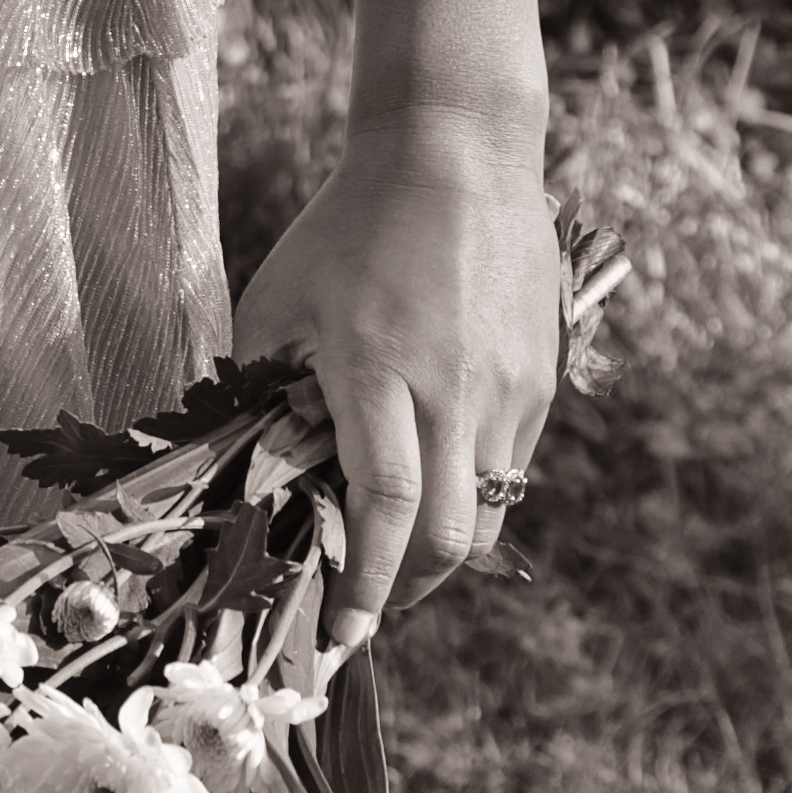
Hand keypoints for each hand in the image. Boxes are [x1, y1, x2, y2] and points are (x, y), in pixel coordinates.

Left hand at [228, 125, 562, 656]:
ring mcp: (510, 388)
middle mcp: (455, 391)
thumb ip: (261, 386)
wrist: (457, 155)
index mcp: (380, 371)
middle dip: (407, 589)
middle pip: (451, 535)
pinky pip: (511, 464)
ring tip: (399, 543)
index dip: (364, 584)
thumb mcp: (279, 299)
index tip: (343, 637)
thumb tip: (250, 465)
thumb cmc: (349, 226)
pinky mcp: (542, 378)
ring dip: (443, 543)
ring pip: (490, 508)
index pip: (386, 508)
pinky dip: (473, 488)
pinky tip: (438, 473)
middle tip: (369, 605)